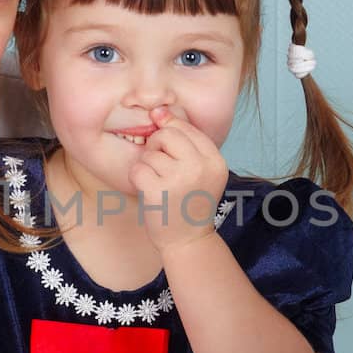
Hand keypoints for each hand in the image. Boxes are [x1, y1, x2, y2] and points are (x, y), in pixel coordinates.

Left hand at [126, 107, 228, 251]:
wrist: (188, 240)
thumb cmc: (190, 202)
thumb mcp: (201, 171)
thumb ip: (185, 142)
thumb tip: (158, 111)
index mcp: (215, 160)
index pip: (187, 128)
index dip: (170, 131)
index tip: (166, 145)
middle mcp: (201, 167)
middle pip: (168, 134)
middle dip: (157, 145)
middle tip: (161, 165)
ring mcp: (180, 179)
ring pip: (150, 152)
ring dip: (148, 166)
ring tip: (158, 183)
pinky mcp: (159, 191)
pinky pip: (138, 168)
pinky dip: (138, 178)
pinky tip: (148, 190)